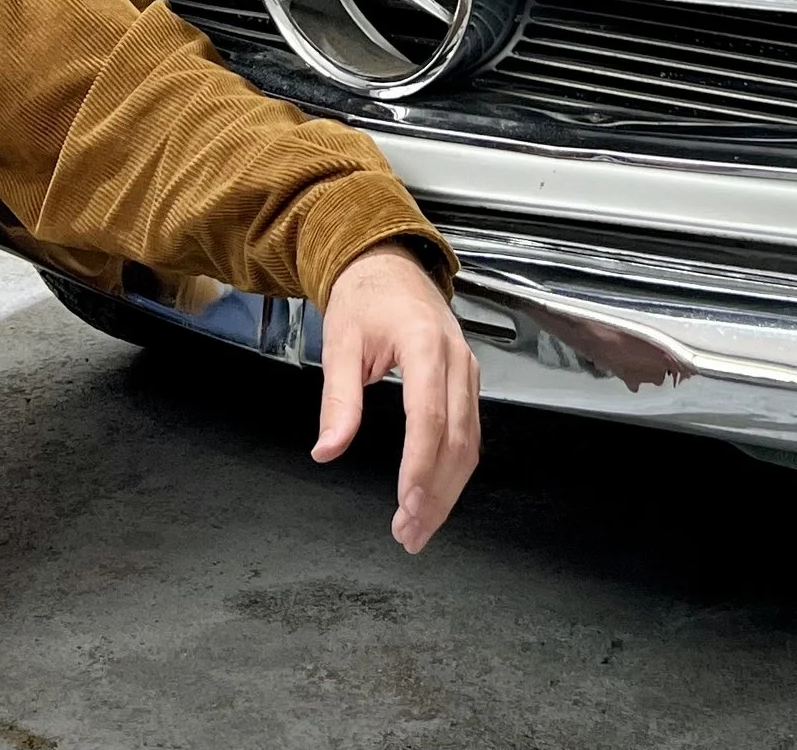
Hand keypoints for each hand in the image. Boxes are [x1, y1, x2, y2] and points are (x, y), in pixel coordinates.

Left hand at [312, 243, 480, 552]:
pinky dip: (454, 470)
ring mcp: (468, 370)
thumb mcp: (340, 342)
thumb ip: (338, 399)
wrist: (388, 262)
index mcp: (425, 344)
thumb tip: (327, 450)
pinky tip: (434, 494)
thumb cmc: (365, 297)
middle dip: (434, 492)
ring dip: (447, 490)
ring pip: (469, 442)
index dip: (419, 464)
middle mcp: (456, 358)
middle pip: (456, 439)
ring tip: (419, 527)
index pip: (428, 416)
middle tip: (409, 533)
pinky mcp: (467, 380)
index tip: (405, 502)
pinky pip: (469, 432)